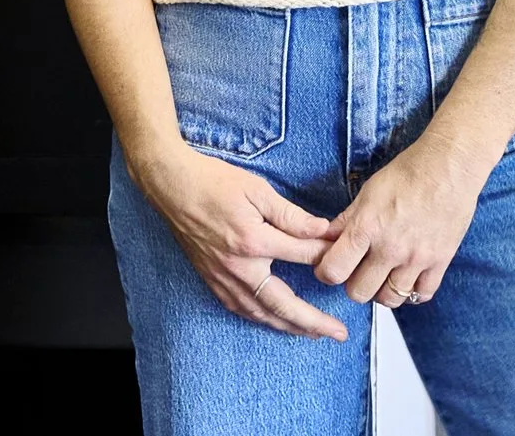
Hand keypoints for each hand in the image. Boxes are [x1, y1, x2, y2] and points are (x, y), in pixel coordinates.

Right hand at [133, 142, 345, 338]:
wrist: (171, 184)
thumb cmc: (211, 181)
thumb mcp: (256, 189)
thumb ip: (290, 214)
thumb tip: (321, 230)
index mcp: (253, 241)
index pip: (302, 256)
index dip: (326, 256)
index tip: (343, 258)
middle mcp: (239, 267)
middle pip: (284, 304)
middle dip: (314, 321)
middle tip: (338, 333)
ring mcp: (223, 276)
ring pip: (261, 313)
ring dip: (289, 326)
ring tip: (313, 333)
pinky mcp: (211, 278)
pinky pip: (240, 308)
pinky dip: (261, 319)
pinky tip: (273, 320)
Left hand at [312, 133, 485, 308]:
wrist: (448, 168)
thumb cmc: (406, 173)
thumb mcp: (368, 192)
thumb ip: (346, 220)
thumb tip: (326, 237)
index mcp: (366, 227)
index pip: (334, 270)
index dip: (326, 272)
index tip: (329, 267)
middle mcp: (390, 249)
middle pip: (359, 292)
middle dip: (352, 284)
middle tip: (356, 271)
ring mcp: (416, 259)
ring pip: (389, 300)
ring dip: (381, 291)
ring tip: (382, 275)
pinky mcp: (439, 263)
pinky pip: (422, 295)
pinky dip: (412, 292)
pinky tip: (407, 277)